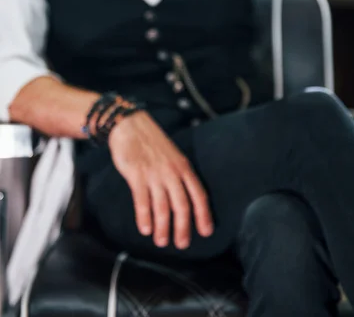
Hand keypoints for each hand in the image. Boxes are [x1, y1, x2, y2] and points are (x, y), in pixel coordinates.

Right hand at [108, 111, 213, 248]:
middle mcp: (172, 172)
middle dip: (183, 228)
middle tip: (182, 244)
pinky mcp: (137, 175)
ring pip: (162, 207)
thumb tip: (186, 198)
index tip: (206, 232)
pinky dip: (144, 217)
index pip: (198, 194)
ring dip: (163, 228)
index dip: (203, 215)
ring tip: (162, 242)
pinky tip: (145, 229)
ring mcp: (154, 174)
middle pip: (182, 205)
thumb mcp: (173, 155)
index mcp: (183, 167)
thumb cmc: (152, 142)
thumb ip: (179, 174)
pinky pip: (142, 201)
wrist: (131, 125)